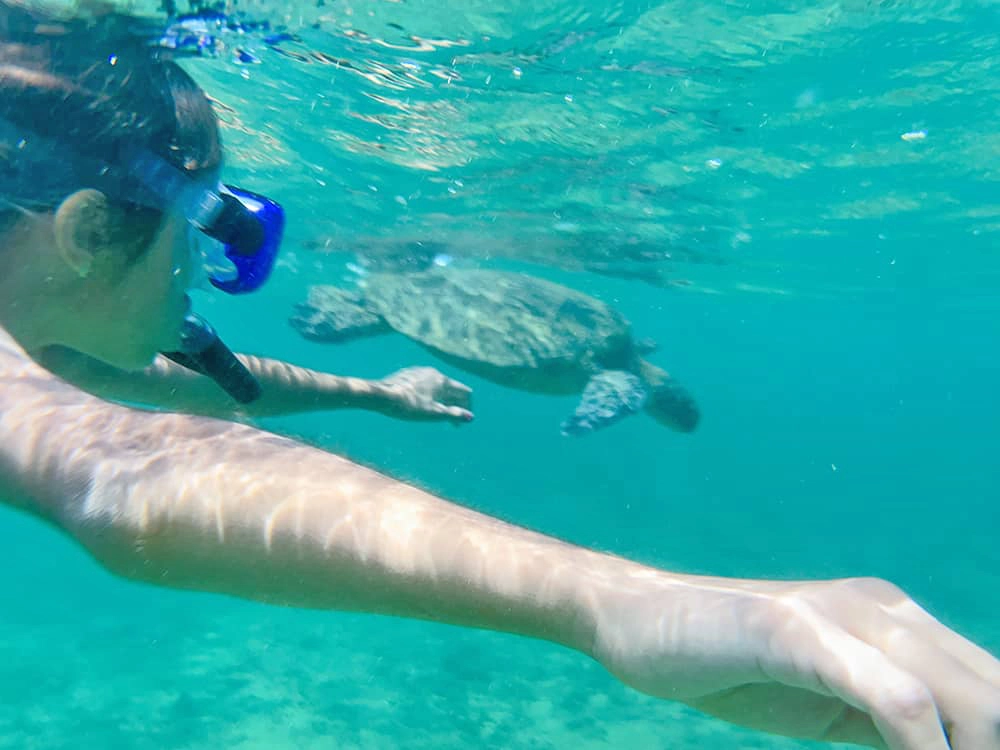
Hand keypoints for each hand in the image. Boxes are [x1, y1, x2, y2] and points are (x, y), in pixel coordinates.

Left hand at [379, 366, 473, 423]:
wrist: (381, 396)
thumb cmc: (409, 406)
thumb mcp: (433, 413)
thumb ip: (453, 414)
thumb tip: (471, 417)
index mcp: (442, 381)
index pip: (464, 392)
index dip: (467, 406)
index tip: (463, 420)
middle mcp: (433, 372)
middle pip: (451, 389)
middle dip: (454, 405)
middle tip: (453, 422)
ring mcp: (420, 372)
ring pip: (437, 386)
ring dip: (441, 400)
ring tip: (437, 414)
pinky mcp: (408, 374)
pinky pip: (425, 385)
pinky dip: (429, 395)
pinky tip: (421, 404)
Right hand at [595, 575, 999, 749]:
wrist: (636, 616)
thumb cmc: (725, 661)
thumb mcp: (822, 697)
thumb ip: (881, 716)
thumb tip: (940, 746)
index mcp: (892, 620)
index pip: (989, 688)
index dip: (991, 742)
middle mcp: (880, 607)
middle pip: (992, 693)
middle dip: (989, 749)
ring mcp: (839, 614)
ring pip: (966, 697)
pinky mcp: (796, 632)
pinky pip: (896, 700)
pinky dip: (922, 749)